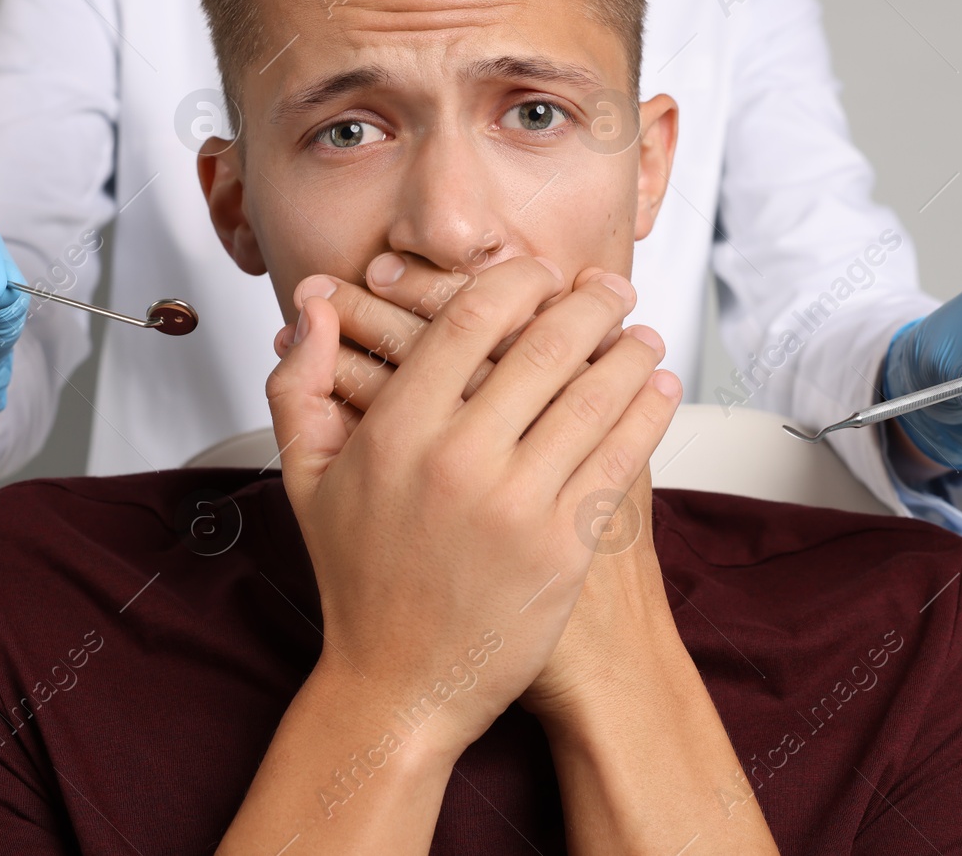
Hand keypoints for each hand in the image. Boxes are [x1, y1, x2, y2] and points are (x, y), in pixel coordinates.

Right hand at [266, 255, 678, 760]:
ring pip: (593, 399)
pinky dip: (647, 414)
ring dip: (629, 355)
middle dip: (590, 305)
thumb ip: (302, 384)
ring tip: (643, 337)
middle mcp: (458, 460)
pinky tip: (659, 391)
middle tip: (611, 289)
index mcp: (396, 432)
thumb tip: (310, 308)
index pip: (471, 320)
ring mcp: (516, 505)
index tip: (541, 274)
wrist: (400, 687)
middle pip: (544, 348)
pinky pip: (619, 459)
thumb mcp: (307, 479)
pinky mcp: (562, 548)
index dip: (518, 282)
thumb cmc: (358, 579)